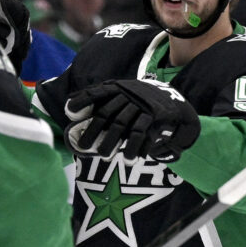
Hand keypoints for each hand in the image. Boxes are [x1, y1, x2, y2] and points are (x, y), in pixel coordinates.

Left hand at [64, 78, 200, 161]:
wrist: (176, 105)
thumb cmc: (141, 105)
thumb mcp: (123, 97)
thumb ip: (102, 101)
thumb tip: (71, 106)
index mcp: (119, 88)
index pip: (97, 93)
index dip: (83, 101)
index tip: (69, 111)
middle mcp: (130, 94)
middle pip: (107, 114)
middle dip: (94, 131)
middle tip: (84, 147)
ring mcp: (143, 105)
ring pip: (123, 126)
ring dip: (113, 143)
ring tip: (105, 157)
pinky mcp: (157, 116)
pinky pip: (143, 134)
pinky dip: (136, 147)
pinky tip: (131, 158)